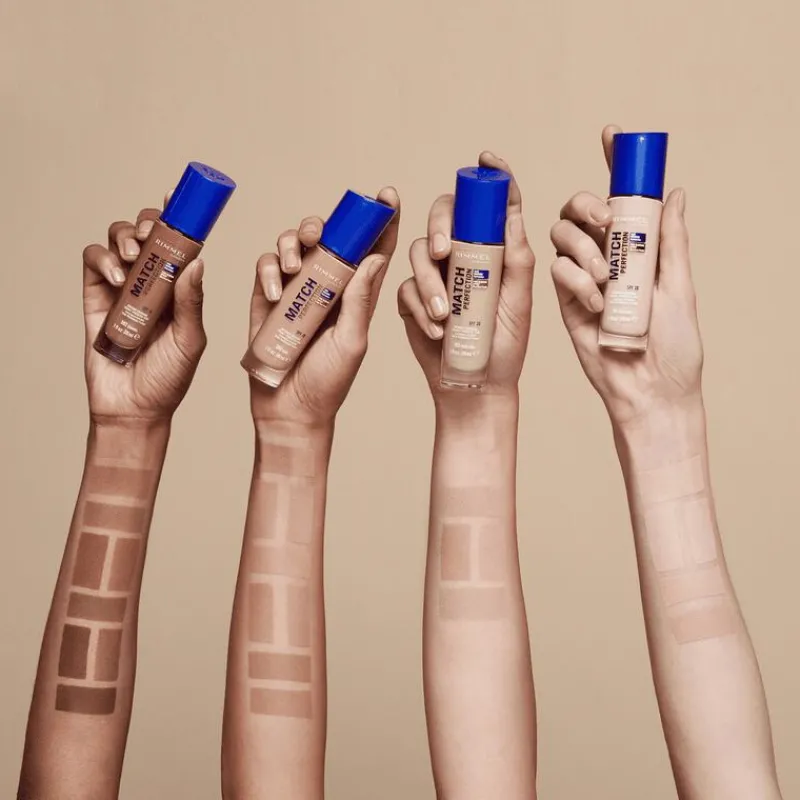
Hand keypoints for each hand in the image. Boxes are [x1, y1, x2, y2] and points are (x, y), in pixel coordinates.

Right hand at [82, 193, 206, 423]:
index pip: (180, 244)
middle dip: (149, 224)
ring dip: (126, 238)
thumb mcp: (190, 340)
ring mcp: (122, 287)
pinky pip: (92, 261)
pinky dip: (103, 258)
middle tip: (153, 236)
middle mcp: (151, 282)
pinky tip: (119, 276)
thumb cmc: (169, 378)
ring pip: (118, 240)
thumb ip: (191, 303)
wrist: (134, 407)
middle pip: (146, 233)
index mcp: (179, 288)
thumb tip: (198, 262)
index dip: (178, 218)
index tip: (179, 198)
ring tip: (137, 259)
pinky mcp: (95, 297)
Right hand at [248, 187, 400, 427]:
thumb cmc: (328, 382)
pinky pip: (265, 266)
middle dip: (325, 224)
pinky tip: (276, 293)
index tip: (386, 194)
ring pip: (294, 244)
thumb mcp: (352, 342)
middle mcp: (328, 285)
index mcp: (358, 294)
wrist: (290, 410)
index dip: (381, 219)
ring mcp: (297, 289)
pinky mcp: (267, 297)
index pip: (374, 248)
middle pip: (329, 237)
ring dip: (292, 242)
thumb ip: (361, 301)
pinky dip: (268, 270)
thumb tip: (376, 257)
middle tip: (321, 234)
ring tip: (294, 264)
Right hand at [397, 152, 534, 410]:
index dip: (490, 178)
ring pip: (418, 253)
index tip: (487, 159)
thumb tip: (514, 210)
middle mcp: (461, 255)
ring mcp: (434, 277)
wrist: (477, 386)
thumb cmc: (505, 345)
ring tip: (443, 314)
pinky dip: (419, 307)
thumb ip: (516, 257)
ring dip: (428, 281)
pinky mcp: (412, 300)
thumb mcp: (519, 299)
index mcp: (491, 250)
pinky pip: (406, 288)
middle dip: (439, 226)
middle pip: (442, 216)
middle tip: (445, 252)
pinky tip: (436, 330)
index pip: (488, 205)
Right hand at [550, 125, 702, 427]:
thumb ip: (672, 241)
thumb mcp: (679, 286)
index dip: (614, 164)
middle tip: (606, 221)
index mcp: (638, 248)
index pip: (623, 198)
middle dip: (586, 206)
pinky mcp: (564, 301)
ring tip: (605, 280)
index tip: (612, 135)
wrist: (646, 389)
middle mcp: (607, 257)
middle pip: (579, 211)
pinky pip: (558, 272)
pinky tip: (594, 301)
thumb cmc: (673, 346)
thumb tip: (675, 192)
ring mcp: (582, 278)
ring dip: (583, 248)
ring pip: (562, 237)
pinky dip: (575, 279)